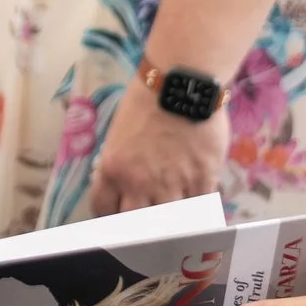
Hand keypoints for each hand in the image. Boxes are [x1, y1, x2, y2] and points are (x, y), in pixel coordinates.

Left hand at [89, 81, 226, 216]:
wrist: (182, 82)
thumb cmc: (147, 99)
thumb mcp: (119, 133)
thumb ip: (120, 163)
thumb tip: (125, 182)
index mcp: (113, 169)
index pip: (103, 208)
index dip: (110, 212)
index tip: (118, 210)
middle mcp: (140, 184)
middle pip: (134, 223)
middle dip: (138, 222)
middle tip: (146, 218)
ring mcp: (173, 185)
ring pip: (169, 221)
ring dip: (170, 217)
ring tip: (174, 212)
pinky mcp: (202, 180)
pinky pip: (199, 208)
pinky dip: (197, 207)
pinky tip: (196, 202)